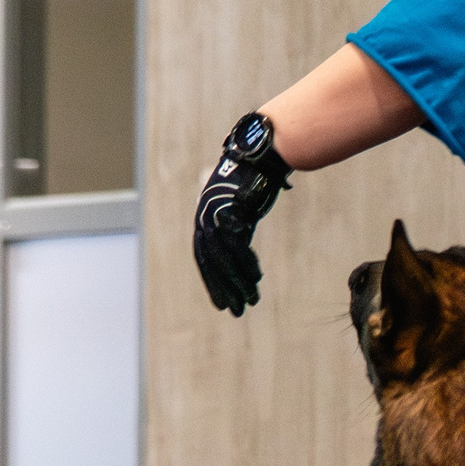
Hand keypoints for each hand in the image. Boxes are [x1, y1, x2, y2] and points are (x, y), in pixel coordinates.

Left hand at [193, 112, 293, 314]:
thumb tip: (239, 238)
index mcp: (204, 218)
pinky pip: (238, 246)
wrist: (260, 153)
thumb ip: (236, 225)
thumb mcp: (239, 205)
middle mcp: (205, 217)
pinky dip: (247, 264)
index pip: (204, 258)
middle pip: (212, 263)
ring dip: (238, 283)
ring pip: (225, 259)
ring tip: (250, 302)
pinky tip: (256, 279)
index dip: (213, 282)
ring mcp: (217, 214)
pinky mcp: (232, 212)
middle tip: (234, 311)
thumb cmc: (252, 178)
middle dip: (223, 289)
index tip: (223, 303)